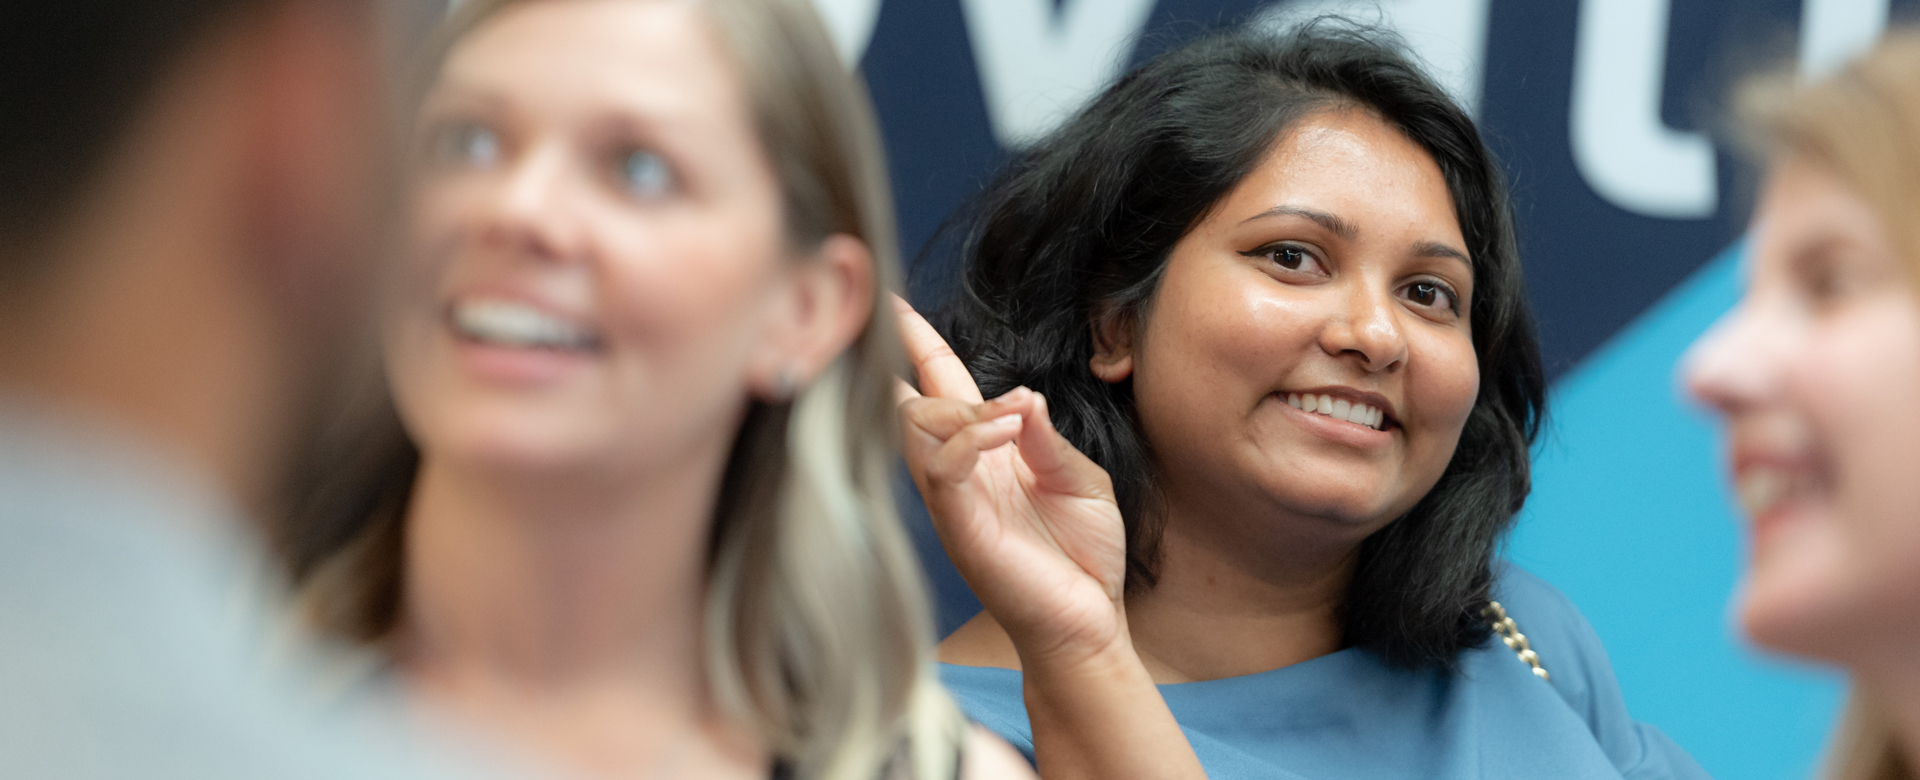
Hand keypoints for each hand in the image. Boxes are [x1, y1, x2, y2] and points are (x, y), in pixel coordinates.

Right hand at [893, 296, 1129, 665]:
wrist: (1090, 621)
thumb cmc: (1083, 554)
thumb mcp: (1078, 476)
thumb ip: (1046, 435)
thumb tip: (1019, 393)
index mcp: (987, 453)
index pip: (939, 386)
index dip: (916, 344)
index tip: (893, 306)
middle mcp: (961, 472)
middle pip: (913, 402)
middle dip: (915, 362)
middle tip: (930, 347)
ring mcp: (955, 500)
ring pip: (918, 430)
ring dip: (962, 408)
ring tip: (1010, 417)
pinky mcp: (961, 527)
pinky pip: (942, 470)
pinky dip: (970, 440)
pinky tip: (1006, 432)